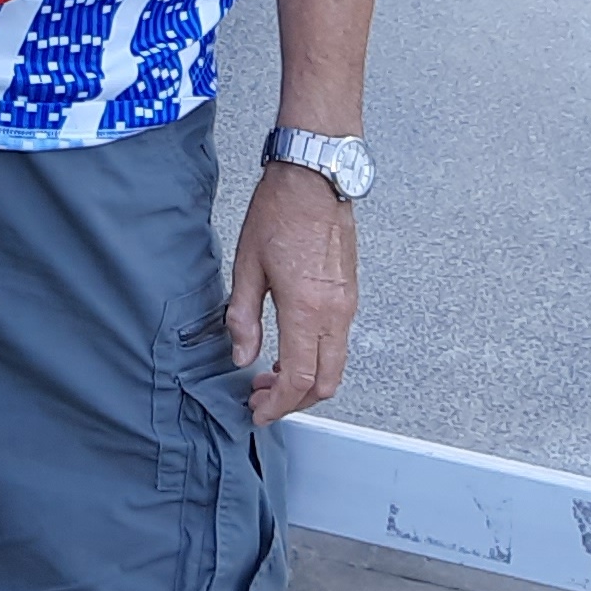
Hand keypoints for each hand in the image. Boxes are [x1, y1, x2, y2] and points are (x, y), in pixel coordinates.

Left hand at [227, 161, 358, 426]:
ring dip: (306, 380)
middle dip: (295, 401)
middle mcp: (335, 312)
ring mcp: (348, 304)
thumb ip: (243, 317)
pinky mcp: (350, 294)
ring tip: (269, 375)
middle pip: (325, 382)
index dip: (278, 404)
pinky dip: (316, 358)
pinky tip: (289, 349)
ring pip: (335, 364)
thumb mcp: (247, 266)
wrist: (315, 178)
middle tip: (261, 399)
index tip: (257, 412)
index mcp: (306, 309)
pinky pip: (338, 342)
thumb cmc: (280, 213)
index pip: (299, 379)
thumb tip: (241, 356)